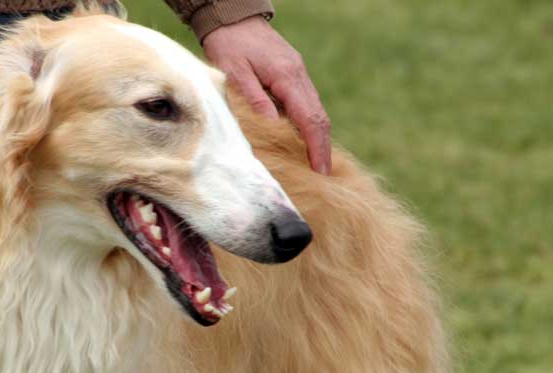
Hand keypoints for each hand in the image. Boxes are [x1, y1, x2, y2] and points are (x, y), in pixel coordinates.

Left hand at [203, 16, 330, 174]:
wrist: (234, 18)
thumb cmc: (229, 44)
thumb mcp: (235, 72)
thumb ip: (255, 98)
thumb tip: (274, 125)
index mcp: (287, 76)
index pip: (309, 118)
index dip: (316, 147)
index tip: (320, 170)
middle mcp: (299, 76)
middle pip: (319, 117)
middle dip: (322, 147)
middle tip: (323, 175)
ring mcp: (299, 75)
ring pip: (316, 111)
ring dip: (318, 138)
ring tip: (316, 164)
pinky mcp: (294, 75)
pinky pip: (307, 104)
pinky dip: (309, 125)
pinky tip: (304, 141)